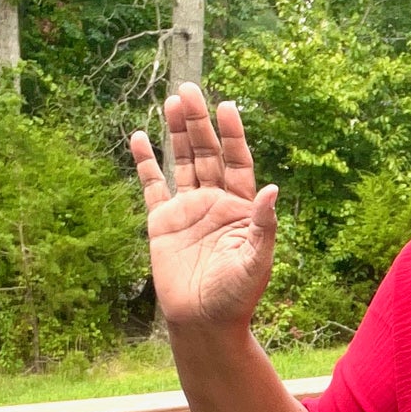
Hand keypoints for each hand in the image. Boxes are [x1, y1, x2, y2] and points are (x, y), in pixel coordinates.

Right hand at [129, 85, 276, 328]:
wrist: (204, 322)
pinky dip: (145, 163)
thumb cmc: (237, 296)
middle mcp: (215, 202)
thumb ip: (263, 225)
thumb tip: (272, 188)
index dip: (233, 134)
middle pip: (207, 153)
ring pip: (181, 162)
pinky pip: (152, 186)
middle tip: (189, 89)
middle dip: (198, 123)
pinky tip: (139, 137)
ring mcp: (188, 210)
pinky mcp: (162, 222)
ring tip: (170, 101)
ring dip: (175, 133)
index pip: (238, 161)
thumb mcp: (256, 261)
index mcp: (241, 207)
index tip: (227, 106)